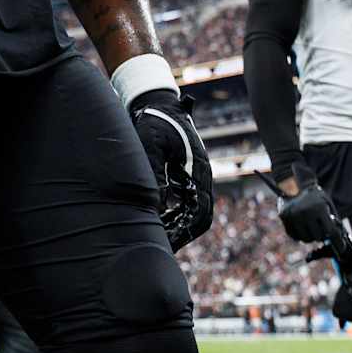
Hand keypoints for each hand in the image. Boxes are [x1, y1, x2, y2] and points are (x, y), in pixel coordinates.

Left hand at [130, 89, 214, 247]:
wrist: (160, 105)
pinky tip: (157, 222)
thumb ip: (153, 173)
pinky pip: (184, 202)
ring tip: (158, 239)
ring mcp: (194, 176)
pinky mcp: (185, 176)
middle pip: (200, 216)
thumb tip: (156, 206)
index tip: (171, 242)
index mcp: (199, 169)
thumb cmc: (155, 122)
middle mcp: (201, 176)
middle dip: (183, 234)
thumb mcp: (150, 144)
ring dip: (178, 226)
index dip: (187, 230)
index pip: (201, 210)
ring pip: (192, 211)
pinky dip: (173, 215)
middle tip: (163, 248)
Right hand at [277, 179, 341, 245]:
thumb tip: (338, 238)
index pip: (331, 231)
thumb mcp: (326, 203)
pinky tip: (302, 227)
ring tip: (311, 228)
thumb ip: (333, 218)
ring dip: (310, 237)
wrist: (293, 184)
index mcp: (319, 208)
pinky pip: (294, 236)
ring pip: (306, 239)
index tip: (342, 248)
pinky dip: (299, 236)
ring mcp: (294, 215)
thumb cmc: (314, 196)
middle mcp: (306, 212)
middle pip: (318, 237)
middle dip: (322, 235)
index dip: (338, 241)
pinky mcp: (284, 218)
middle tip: (321, 230)